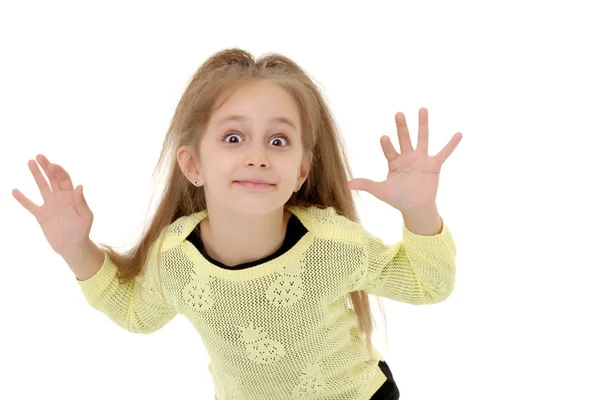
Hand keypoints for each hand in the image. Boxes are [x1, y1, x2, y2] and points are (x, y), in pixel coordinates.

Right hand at [12, 154, 93, 255]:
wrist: (72, 246)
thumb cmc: (82, 231)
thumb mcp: (85, 217)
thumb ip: (81, 202)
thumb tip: (79, 186)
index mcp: (71, 196)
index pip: (64, 179)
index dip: (59, 171)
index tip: (52, 165)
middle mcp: (60, 197)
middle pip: (52, 178)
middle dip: (46, 167)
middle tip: (39, 156)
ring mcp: (50, 205)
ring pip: (42, 186)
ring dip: (36, 175)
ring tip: (30, 162)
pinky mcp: (41, 215)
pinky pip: (30, 205)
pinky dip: (22, 199)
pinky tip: (14, 190)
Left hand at [348, 108, 462, 211]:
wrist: (415, 207)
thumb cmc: (398, 198)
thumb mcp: (381, 191)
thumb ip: (367, 185)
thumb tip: (348, 184)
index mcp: (394, 162)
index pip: (389, 150)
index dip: (387, 145)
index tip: (384, 138)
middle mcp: (407, 157)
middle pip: (404, 138)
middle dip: (401, 127)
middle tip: (398, 114)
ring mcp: (421, 159)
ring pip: (422, 138)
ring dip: (422, 125)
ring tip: (422, 109)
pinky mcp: (434, 165)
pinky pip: (444, 153)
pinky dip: (451, 144)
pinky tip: (459, 133)